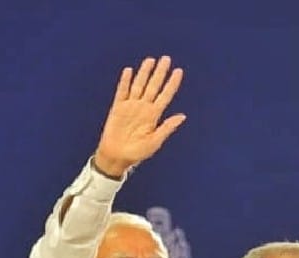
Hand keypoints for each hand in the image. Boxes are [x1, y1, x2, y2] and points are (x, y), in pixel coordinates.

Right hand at [92, 56, 185, 178]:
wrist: (116, 157)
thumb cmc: (137, 153)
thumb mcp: (155, 142)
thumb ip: (167, 128)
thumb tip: (182, 116)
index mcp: (154, 115)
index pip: (165, 95)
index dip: (172, 83)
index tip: (179, 71)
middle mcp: (143, 108)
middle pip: (153, 86)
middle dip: (160, 72)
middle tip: (166, 59)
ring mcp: (130, 106)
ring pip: (139, 85)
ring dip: (144, 73)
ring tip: (150, 60)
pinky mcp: (118, 108)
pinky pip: (122, 92)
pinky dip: (125, 81)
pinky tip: (129, 71)